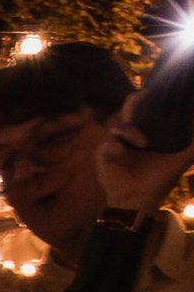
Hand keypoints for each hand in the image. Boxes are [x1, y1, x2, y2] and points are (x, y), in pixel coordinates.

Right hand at [93, 98, 193, 218]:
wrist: (138, 202)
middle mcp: (131, 134)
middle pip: (129, 108)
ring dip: (132, 125)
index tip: (156, 89)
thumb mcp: (181, 160)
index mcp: (148, 133)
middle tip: (146, 96)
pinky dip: (126, 135)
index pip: (146, 108)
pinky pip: (112, 135)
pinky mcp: (106, 150)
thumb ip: (193, 144)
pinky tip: (140, 145)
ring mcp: (117, 142)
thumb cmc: (158, 182)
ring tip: (145, 142)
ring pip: (119, 119)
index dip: (150, 97)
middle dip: (136, 100)